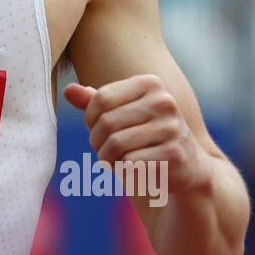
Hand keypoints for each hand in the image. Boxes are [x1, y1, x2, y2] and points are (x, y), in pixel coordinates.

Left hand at [64, 75, 207, 194]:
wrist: (186, 168)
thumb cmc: (145, 137)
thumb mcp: (122, 114)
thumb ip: (95, 102)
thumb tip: (68, 90)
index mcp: (150, 84)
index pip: (101, 98)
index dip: (90, 118)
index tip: (97, 129)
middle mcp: (164, 101)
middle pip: (106, 122)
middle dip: (97, 142)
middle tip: (104, 151)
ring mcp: (172, 127)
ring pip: (115, 144)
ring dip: (107, 158)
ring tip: (114, 161)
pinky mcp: (175, 154)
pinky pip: (130, 163)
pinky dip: (123, 170)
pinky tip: (131, 170)